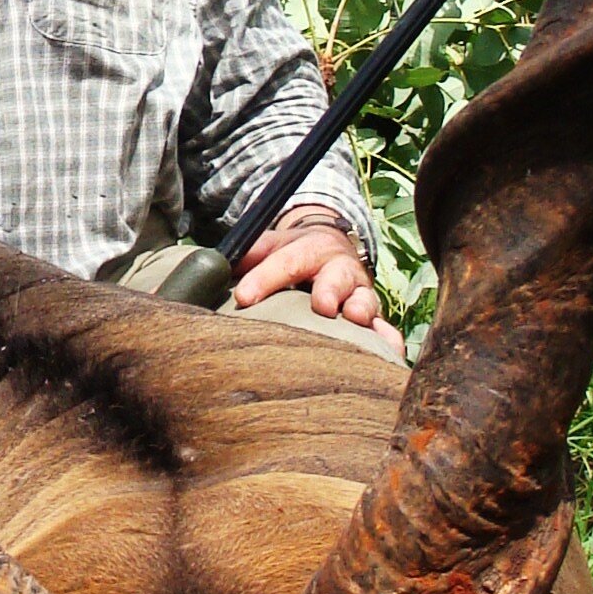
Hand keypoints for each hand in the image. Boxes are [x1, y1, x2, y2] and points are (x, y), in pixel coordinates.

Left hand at [231, 215, 400, 354]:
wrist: (329, 245)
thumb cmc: (291, 253)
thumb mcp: (268, 245)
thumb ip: (243, 256)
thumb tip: (203, 273)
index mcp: (309, 249)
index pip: (286, 261)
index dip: (266, 278)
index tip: (244, 297)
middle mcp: (338, 269)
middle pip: (336, 277)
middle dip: (329, 289)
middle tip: (321, 304)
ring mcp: (357, 292)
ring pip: (363, 299)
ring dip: (361, 309)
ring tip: (355, 318)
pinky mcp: (370, 315)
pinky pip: (382, 327)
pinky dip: (386, 337)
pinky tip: (389, 349)